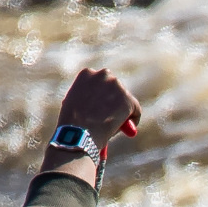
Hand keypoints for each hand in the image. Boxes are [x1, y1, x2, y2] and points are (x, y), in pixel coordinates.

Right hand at [42, 66, 142, 183]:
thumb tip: (99, 107)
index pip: (101, 82)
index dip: (102, 96)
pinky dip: (133, 121)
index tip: (102, 108)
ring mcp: (117, 86)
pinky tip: (122, 130)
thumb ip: (86, 99)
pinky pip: (136, 111)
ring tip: (110, 127)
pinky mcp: (128, 99)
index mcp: (87, 73)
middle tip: (112, 117)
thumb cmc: (71, 124)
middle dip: (115, 101)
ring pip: (125, 101)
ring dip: (122, 112)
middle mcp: (103, 75)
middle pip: (115, 88)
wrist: (78, 132)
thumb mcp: (73, 104)